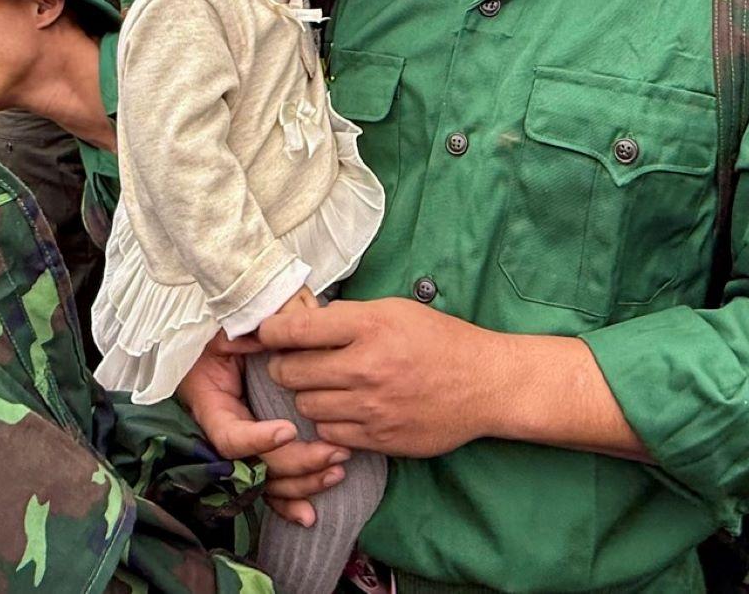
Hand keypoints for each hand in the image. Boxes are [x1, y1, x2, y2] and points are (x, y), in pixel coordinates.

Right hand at [177, 331, 352, 527]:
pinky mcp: (258, 451)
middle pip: (254, 466)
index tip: (287, 430)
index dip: (256, 439)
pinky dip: (288, 502)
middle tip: (334, 452)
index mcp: (210, 400)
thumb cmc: (230, 322)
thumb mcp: (235, 319)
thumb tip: (282, 327)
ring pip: (265, 482)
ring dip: (302, 483)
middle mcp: (222, 428)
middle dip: (296, 463)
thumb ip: (255, 325)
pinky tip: (310, 515)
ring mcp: (241, 444)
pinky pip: (269, 485)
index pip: (229, 435)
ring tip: (337, 469)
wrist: (225, 328)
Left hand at [260, 297, 498, 456]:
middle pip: (290, 372)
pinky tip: (343, 407)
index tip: (263, 333)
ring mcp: (371, 407)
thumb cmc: (439, 339)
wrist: (485, 383)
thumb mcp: (395, 310)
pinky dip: (329, 421)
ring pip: (305, 406)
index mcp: (369, 326)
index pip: (296, 330)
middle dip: (283, 366)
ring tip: (323, 385)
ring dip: (306, 395)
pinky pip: (329, 432)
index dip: (269, 331)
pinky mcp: (379, 438)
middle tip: (292, 362)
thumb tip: (303, 320)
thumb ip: (348, 316)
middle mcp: (366, 366)